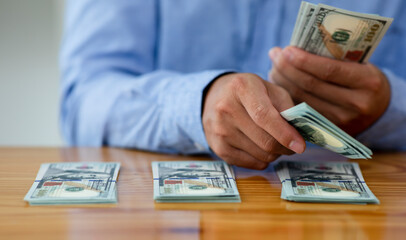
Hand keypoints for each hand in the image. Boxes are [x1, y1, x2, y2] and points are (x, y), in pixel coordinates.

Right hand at [202, 73, 304, 169]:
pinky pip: (250, 164)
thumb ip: (286, 107)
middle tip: (293, 145)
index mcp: (242, 88)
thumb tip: (299, 133)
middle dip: (285, 147)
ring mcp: (219, 130)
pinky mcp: (218, 147)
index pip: (264, 116)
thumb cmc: (248, 93)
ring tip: (273, 141)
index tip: (300, 145)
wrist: (214, 97)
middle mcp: (226, 109)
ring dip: (274, 154)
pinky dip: (262, 160)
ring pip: (260, 155)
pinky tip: (259, 147)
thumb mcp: (269, 89)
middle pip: (264, 140)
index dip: (284, 133)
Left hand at [269, 46, 390, 135]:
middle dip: (288, 68)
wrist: (379, 111)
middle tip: (275, 55)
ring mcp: (342, 120)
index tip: (286, 50)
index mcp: (367, 81)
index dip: (304, 61)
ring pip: (302, 99)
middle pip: (311, 85)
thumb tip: (294, 48)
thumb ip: (334, 58)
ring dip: (283, 81)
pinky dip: (287, 96)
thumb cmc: (362, 79)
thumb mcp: (358, 65)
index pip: (329, 70)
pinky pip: (301, 111)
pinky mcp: (329, 130)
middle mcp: (356, 103)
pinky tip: (279, 84)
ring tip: (274, 67)